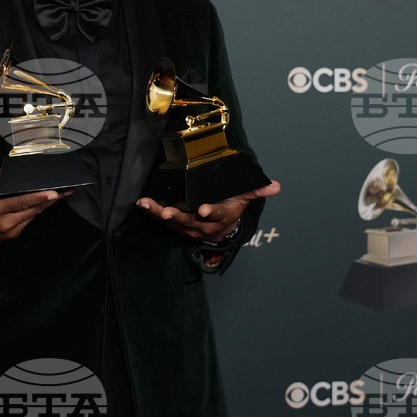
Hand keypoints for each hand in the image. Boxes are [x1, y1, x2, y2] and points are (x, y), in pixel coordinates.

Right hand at [0, 165, 69, 245]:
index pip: (20, 202)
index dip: (37, 197)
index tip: (52, 192)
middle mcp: (4, 223)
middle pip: (31, 210)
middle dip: (48, 200)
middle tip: (64, 191)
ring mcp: (10, 231)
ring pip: (32, 216)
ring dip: (45, 205)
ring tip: (60, 195)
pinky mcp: (12, 235)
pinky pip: (28, 221)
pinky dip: (36, 211)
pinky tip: (44, 203)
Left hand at [137, 180, 280, 241]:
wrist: (219, 230)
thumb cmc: (229, 208)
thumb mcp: (243, 199)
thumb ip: (255, 190)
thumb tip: (275, 186)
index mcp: (219, 216)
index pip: (216, 214)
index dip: (210, 212)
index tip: (204, 209)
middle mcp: (202, 224)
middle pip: (188, 220)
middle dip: (177, 215)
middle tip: (165, 211)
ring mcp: (187, 226)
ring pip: (172, 221)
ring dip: (157, 213)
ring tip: (146, 204)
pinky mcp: (175, 224)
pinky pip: (161, 220)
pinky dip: (151, 213)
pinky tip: (141, 204)